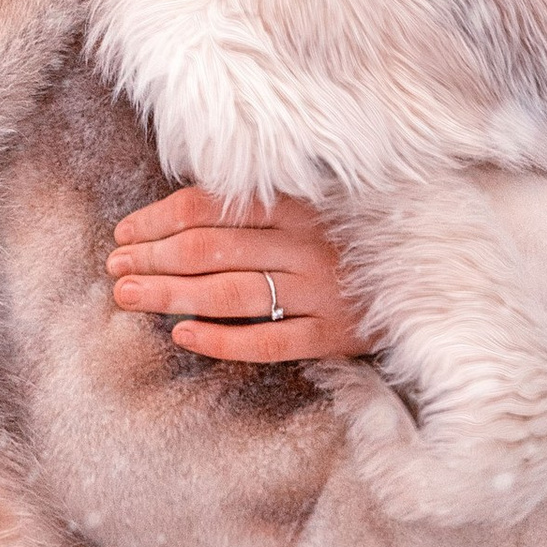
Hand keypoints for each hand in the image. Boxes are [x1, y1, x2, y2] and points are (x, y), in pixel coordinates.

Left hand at [108, 185, 370, 365]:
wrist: (432, 279)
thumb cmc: (357, 242)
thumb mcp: (316, 208)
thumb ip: (260, 206)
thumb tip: (179, 210)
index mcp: (297, 205)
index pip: (210, 207)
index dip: (158, 220)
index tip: (124, 234)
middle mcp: (305, 244)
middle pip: (209, 249)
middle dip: (153, 258)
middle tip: (115, 269)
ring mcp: (319, 291)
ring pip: (230, 293)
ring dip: (171, 294)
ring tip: (129, 297)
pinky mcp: (331, 335)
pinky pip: (268, 341)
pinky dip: (222, 339)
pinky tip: (183, 336)